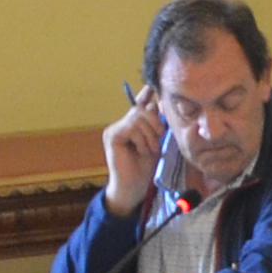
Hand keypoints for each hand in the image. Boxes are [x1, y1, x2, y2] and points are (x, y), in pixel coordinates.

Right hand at [101, 93, 163, 210]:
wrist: (134, 188)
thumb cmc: (145, 168)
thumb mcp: (155, 143)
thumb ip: (155, 125)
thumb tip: (158, 103)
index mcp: (132, 125)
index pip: (139, 104)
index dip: (146, 94)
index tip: (152, 84)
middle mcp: (121, 124)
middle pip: (142, 109)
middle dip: (156, 123)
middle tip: (159, 139)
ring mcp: (114, 129)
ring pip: (139, 119)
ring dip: (150, 136)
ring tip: (150, 150)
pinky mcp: (112, 136)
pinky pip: (132, 128)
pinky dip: (142, 140)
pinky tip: (141, 151)